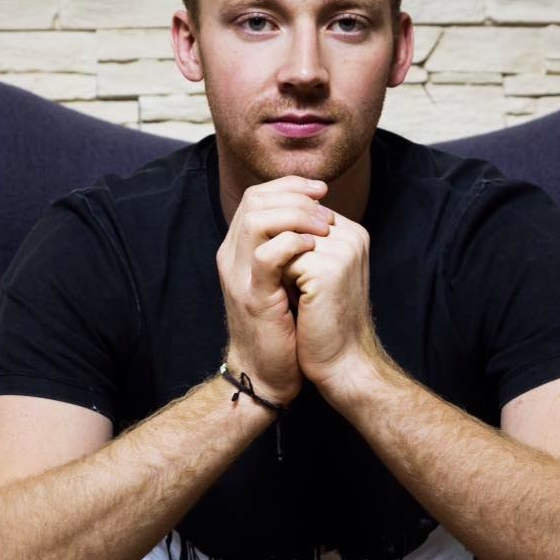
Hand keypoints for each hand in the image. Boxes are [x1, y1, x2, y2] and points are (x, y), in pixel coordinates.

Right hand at [216, 176, 334, 404]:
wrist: (267, 374)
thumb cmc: (283, 327)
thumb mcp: (285, 279)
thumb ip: (292, 247)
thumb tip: (321, 216)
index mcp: (239, 249)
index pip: (257, 196)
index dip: (290, 186)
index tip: (321, 191)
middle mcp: (232, 257)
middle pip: (255, 199)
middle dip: (296, 196)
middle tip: (327, 210)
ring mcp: (239, 276)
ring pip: (257, 219)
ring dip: (297, 216)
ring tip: (324, 229)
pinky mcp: (253, 298)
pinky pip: (267, 256)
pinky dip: (294, 244)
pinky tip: (315, 249)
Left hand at [282, 209, 386, 398]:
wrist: (340, 364)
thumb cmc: (321, 323)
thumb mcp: (312, 274)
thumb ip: (301, 244)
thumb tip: (267, 220)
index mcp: (349, 232)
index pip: (297, 205)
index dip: (275, 232)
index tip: (284, 271)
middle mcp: (351, 235)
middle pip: (288, 216)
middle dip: (273, 247)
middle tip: (287, 286)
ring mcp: (342, 249)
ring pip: (282, 236)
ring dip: (275, 265)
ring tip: (292, 294)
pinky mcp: (329, 268)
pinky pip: (282, 257)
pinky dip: (277, 280)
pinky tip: (294, 303)